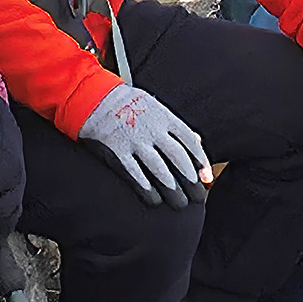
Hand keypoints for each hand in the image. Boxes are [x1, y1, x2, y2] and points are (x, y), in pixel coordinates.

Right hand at [74, 85, 210, 206]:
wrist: (96, 98)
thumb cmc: (130, 105)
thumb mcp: (156, 107)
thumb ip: (176, 125)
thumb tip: (198, 142)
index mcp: (164, 116)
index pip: (190, 141)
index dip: (201, 162)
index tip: (207, 178)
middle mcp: (152, 129)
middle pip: (178, 158)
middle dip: (191, 180)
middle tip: (197, 196)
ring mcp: (135, 141)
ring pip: (159, 169)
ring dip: (172, 189)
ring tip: (179, 203)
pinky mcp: (118, 151)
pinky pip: (135, 174)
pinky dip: (147, 189)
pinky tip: (155, 199)